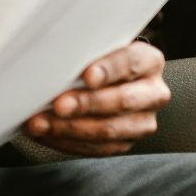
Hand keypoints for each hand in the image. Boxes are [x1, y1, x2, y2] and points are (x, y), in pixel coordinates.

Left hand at [23, 41, 169, 156]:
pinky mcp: (125, 143)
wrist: (107, 82)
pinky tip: (47, 133)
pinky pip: (96, 148)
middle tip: (59, 105)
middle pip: (122, 101)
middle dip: (86, 104)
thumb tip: (53, 58)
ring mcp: (142, 122)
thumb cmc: (97, 60)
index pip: (131, 63)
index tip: (87, 76)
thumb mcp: (98, 47)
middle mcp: (153, 93)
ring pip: (108, 130)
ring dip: (69, 128)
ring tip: (41, 123)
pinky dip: (67, 141)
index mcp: (150, 61)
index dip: (109, 70)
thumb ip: (86, 51)